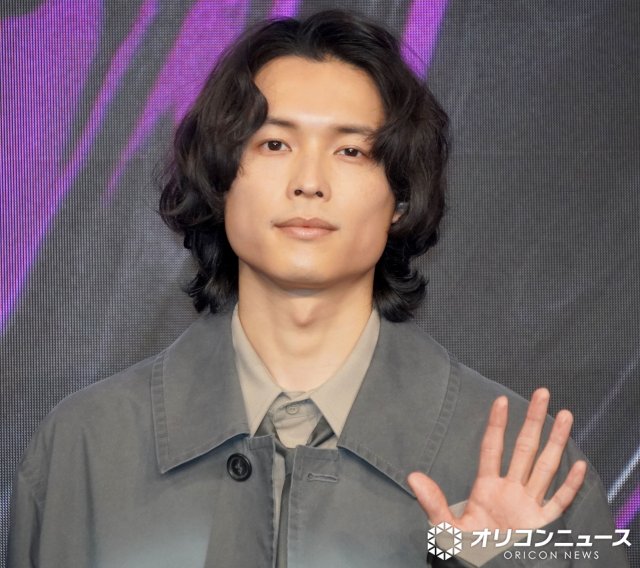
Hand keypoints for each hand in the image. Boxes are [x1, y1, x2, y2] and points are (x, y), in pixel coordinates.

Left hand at [407, 388, 586, 531]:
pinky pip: (559, 502)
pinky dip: (570, 486)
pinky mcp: (542, 525)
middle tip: (541, 393)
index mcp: (487, 488)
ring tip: (565, 415)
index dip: (496, 424)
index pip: (492, 448)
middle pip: (525, 448)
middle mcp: (510, 491)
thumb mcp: (446, 527)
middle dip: (533, 420)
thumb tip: (413, 477)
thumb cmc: (465, 551)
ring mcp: (528, 506)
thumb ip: (433, 502)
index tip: (500, 400)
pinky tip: (578, 465)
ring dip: (556, 442)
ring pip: (545, 467)